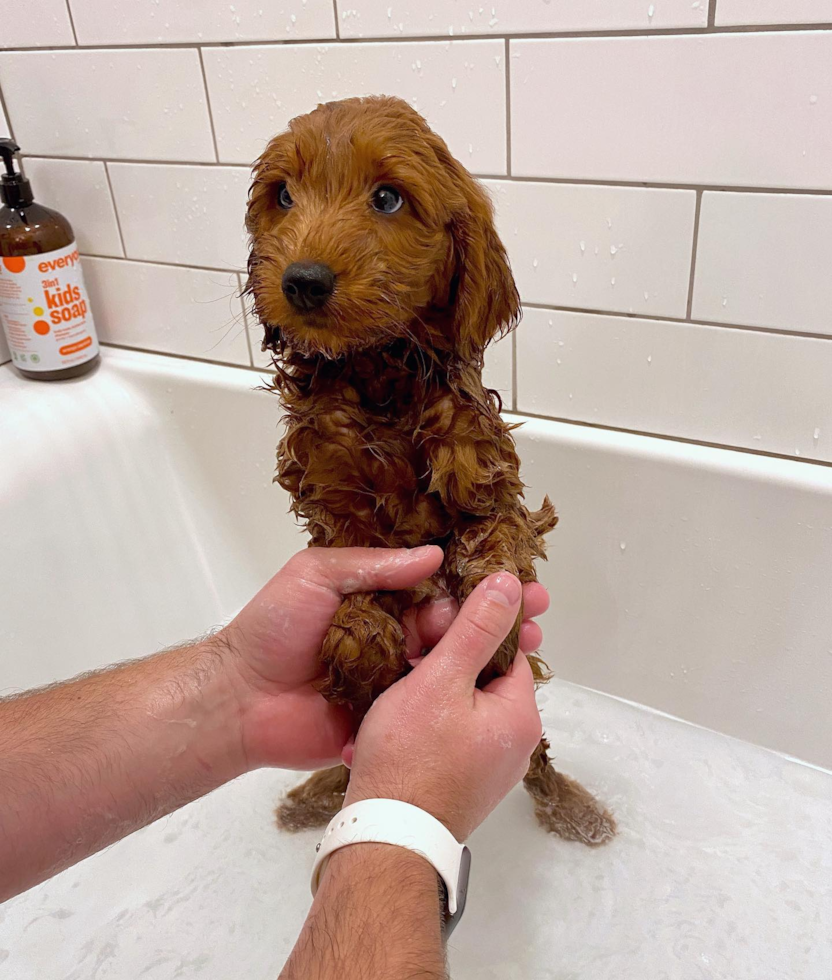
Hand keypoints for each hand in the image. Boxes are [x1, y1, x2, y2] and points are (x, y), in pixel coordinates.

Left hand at [219, 548, 547, 774]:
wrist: (241, 701)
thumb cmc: (271, 629)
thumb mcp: (316, 575)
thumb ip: (374, 565)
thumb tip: (434, 555)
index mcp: (375, 597)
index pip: (435, 585)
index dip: (474, 581)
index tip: (514, 577)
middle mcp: (390, 633)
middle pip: (453, 624)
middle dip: (496, 617)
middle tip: (538, 611)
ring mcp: (393, 676)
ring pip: (450, 663)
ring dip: (491, 655)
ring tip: (533, 646)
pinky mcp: (390, 714)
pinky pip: (431, 705)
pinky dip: (465, 698)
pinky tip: (500, 691)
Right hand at [343, 572, 544, 839]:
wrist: (385, 837)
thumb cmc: (411, 758)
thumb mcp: (442, 678)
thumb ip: (476, 628)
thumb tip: (511, 584)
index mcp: (520, 716)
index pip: (509, 650)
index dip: (476, 626)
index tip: (442, 614)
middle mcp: (515, 745)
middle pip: (485, 679)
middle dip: (448, 660)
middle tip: (410, 651)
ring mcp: (489, 769)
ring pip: (463, 707)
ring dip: (432, 691)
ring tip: (395, 684)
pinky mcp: (463, 784)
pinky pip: (450, 737)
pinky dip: (427, 722)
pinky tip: (395, 719)